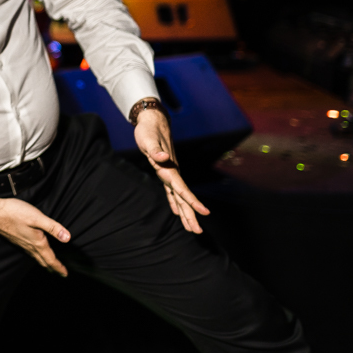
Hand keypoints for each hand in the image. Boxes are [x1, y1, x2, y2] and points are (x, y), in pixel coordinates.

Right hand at [0, 189, 70, 275]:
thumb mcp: (37, 218)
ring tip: (49, 266)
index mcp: (36, 242)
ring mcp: (21, 244)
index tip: (65, 274)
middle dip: (52, 268)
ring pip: (35, 257)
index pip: (50, 259)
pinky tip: (33, 252)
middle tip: (59, 273)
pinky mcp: (15, 239)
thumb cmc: (14, 213)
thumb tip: (67, 238)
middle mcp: (29, 246)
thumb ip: (52, 227)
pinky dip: (35, 256)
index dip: (59, 267)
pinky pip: (28, 252)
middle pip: (43, 261)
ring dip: (44, 262)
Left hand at [133, 108, 210, 232]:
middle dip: (190, 214)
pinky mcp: (164, 171)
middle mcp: (172, 172)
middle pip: (183, 197)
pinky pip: (171, 191)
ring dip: (185, 212)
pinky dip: (174, 202)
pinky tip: (176, 211)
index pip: (182, 189)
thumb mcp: (148, 140)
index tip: (204, 212)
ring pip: (179, 196)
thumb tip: (162, 157)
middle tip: (197, 232)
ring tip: (192, 228)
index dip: (192, 201)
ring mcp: (169, 173)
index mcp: (169, 168)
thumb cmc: (148, 130)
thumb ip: (154, 150)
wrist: (153, 120)